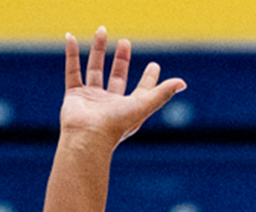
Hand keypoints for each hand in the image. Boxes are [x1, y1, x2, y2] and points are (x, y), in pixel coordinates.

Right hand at [58, 27, 185, 147]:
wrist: (87, 136)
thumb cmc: (117, 124)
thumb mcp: (143, 106)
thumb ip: (162, 93)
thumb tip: (183, 82)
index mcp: (129, 108)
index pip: (142, 90)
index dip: (149, 79)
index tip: (154, 65)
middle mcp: (110, 104)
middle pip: (117, 77)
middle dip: (121, 60)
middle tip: (125, 42)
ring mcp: (92, 99)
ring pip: (95, 70)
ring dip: (98, 50)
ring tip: (101, 30)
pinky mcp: (74, 96)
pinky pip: (72, 71)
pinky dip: (71, 55)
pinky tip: (71, 38)